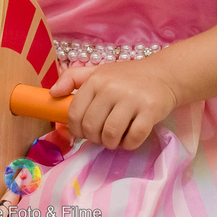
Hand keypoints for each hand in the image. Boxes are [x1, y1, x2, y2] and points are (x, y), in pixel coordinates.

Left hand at [50, 59, 177, 149]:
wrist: (164, 74)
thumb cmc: (127, 77)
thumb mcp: (98, 72)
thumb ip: (72, 79)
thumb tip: (52, 93)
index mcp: (96, 80)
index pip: (74, 113)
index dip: (76, 129)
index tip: (84, 132)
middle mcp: (112, 88)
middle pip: (91, 127)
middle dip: (95, 138)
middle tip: (103, 135)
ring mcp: (132, 99)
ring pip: (110, 135)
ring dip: (111, 143)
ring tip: (116, 137)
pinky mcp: (150, 110)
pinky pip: (133, 138)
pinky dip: (129, 144)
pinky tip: (131, 137)